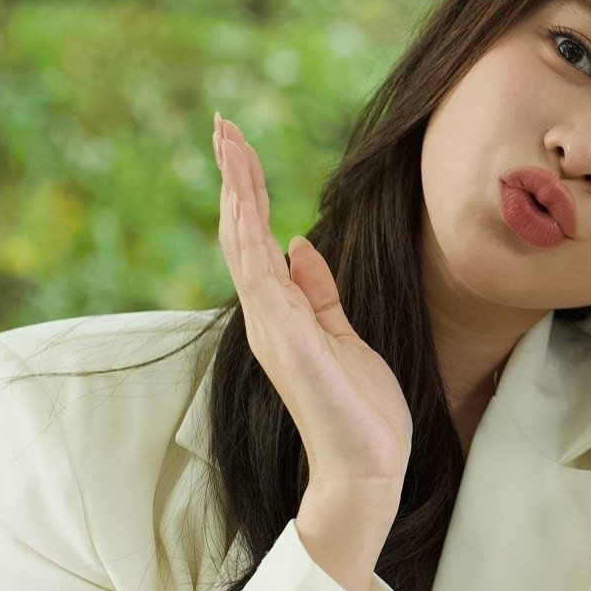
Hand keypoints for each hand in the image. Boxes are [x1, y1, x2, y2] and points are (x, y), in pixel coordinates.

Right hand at [215, 114, 411, 488]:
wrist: (367, 466)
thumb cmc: (359, 408)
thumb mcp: (343, 333)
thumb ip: (318, 290)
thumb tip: (301, 244)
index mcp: (281, 311)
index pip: (256, 237)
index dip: (247, 189)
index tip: (238, 143)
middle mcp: (267, 316)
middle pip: (240, 232)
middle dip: (234, 175)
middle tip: (223, 123)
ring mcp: (272, 328)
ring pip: (244, 246)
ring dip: (238, 192)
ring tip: (229, 142)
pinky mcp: (288, 342)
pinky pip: (261, 281)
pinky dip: (250, 240)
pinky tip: (245, 204)